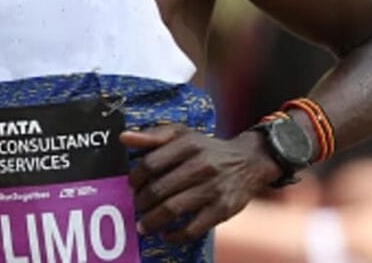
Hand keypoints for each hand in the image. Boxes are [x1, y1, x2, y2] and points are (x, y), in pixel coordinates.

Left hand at [120, 124, 279, 242]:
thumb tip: (123, 137)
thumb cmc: (206, 149)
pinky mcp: (222, 209)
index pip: (151, 164)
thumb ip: (152, 136)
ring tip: (143, 226)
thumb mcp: (182, 135)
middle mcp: (201, 165)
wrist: (248, 161)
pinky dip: (175, 235)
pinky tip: (166, 234)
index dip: (136, 178)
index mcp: (188, 144)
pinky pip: (193, 228)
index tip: (131, 186)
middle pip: (159, 189)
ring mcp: (213, 188)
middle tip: (136, 208)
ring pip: (172, 209)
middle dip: (141, 203)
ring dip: (151, 221)